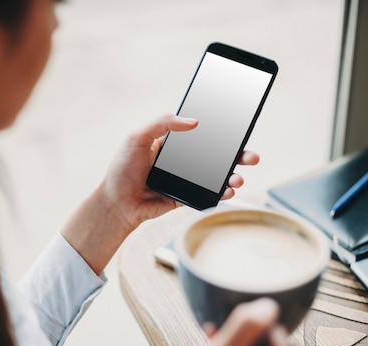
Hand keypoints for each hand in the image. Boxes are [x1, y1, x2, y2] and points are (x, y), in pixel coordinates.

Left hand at [101, 113, 259, 230]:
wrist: (115, 203)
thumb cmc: (122, 169)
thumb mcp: (137, 137)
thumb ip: (163, 123)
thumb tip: (194, 121)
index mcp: (173, 142)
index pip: (203, 133)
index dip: (222, 131)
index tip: (240, 128)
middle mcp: (183, 160)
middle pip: (217, 155)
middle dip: (238, 155)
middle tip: (251, 156)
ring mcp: (186, 179)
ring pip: (216, 176)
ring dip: (232, 176)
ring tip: (238, 178)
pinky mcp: (185, 197)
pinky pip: (207, 194)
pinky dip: (221, 193)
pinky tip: (229, 191)